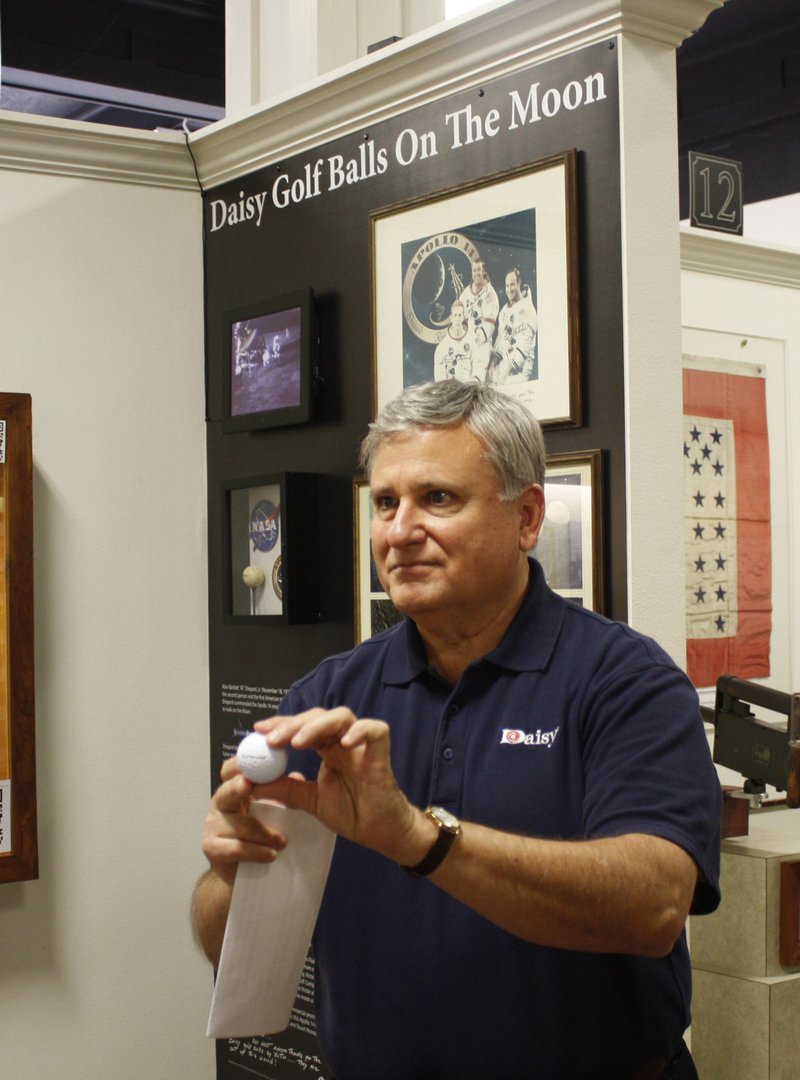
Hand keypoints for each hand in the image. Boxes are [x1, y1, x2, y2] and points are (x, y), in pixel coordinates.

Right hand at [201, 768, 287, 885]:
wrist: (242, 873)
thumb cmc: (258, 837)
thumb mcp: (271, 811)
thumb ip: (281, 792)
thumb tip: (296, 776)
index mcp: (234, 791)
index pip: (231, 771)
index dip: (239, 764)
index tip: (255, 760)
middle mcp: (220, 804)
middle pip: (226, 791)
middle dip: (237, 787)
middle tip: (249, 785)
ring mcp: (213, 826)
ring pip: (239, 825)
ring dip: (263, 833)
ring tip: (283, 841)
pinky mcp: (212, 848)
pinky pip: (236, 848)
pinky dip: (256, 852)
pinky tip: (271, 855)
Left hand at [254, 708, 422, 862]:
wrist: (380, 832)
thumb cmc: (351, 812)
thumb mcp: (310, 801)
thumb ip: (284, 790)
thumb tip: (249, 783)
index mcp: (327, 749)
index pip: (302, 726)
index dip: (282, 724)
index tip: (259, 731)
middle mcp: (343, 742)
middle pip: (318, 717)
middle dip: (293, 724)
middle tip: (272, 739)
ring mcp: (362, 746)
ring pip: (342, 717)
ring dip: (318, 726)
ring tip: (298, 743)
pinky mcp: (381, 754)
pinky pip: (376, 730)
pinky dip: (361, 731)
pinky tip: (344, 743)